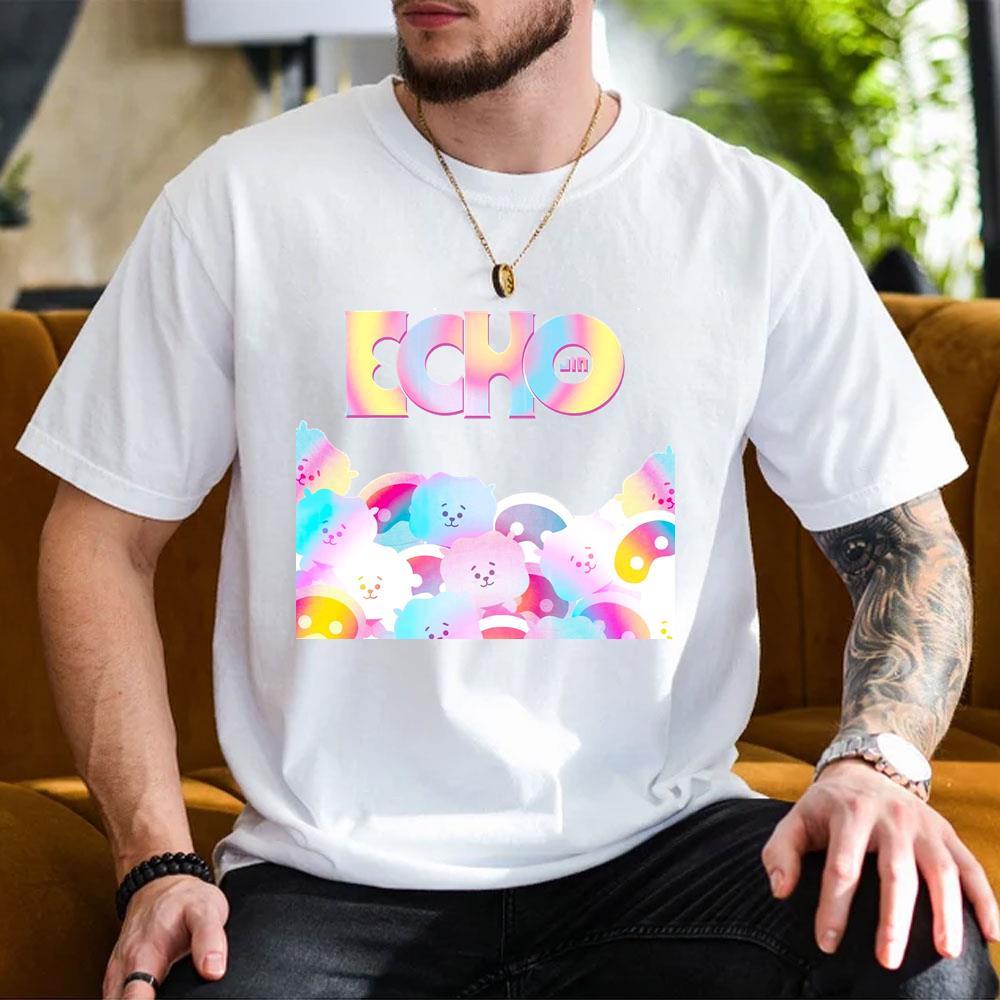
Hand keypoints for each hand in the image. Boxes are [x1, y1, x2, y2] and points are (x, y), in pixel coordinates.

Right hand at [103, 874, 228, 998]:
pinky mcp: (118, 976)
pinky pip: (117, 997)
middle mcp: (124, 968)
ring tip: (168, 994)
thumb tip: (213, 970)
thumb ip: (209, 939)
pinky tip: (152, 995)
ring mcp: (117, 973)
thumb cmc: (183, 898)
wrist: (161, 884)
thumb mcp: (205, 909)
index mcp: (143, 956)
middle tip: (174, 995)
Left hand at [760, 758, 999, 969]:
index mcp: (850, 812)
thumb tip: (780, 892)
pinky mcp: (947, 834)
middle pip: (896, 871)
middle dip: (893, 918)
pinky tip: (991, 935)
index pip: (842, 867)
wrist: (866, 771)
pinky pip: (972, 867)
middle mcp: (892, 817)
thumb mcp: (796, 819)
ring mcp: (924, 825)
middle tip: (887, 960)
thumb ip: (781, 852)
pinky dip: (986, 900)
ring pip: (942, 870)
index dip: (833, 908)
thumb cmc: (828, 808)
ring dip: (947, 912)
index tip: (826, 943)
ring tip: (946, 952)